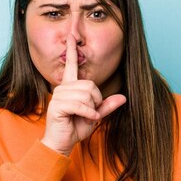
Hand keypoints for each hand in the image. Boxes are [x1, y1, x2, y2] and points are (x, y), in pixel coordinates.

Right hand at [40, 34, 126, 155]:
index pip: (71, 65)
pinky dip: (89, 113)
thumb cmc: (75, 128)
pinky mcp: (57, 106)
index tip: (71, 36)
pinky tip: (89, 119)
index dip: (72, 51)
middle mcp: (63, 88)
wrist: (62, 143)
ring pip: (86, 95)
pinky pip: (80, 105)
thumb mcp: (95, 116)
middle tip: (91, 112)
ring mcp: (59, 96)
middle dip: (96, 100)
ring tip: (87, 117)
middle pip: (90, 85)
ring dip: (92, 108)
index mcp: (70, 87)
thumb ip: (106, 106)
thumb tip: (123, 97)